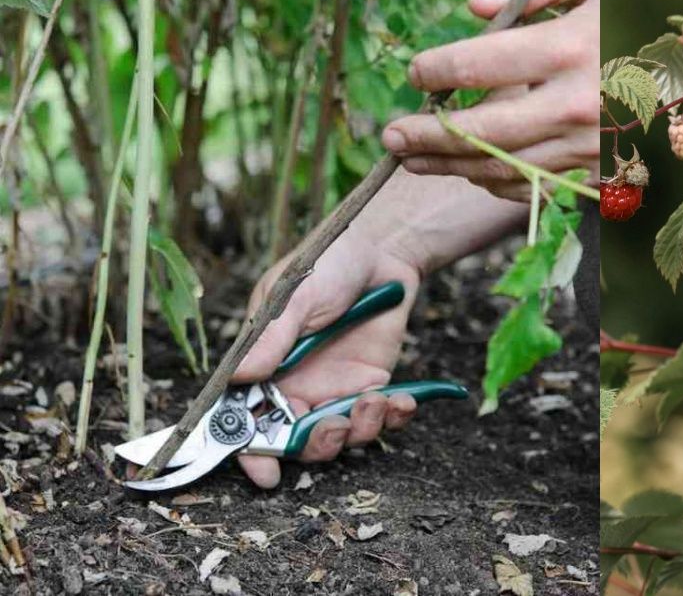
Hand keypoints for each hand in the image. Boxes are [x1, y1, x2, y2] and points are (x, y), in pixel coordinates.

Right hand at [230, 170, 526, 487]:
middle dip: (316, 445)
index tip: (265, 472)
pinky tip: (401, 400)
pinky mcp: (372, 385)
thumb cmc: (327, 262)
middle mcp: (296, 384)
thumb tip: (240, 376)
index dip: (250, 450)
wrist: (383, 251)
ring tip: (374, 399)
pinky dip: (392, 418)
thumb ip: (272, 337)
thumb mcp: (295, 294)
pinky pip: (380, 419)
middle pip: (296, 440)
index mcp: (263, 364)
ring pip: (340, 437)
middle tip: (334, 425)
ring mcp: (334, 388)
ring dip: (358, 430)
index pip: (246, 417)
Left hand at [382, 0, 599, 201]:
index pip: (479, 66)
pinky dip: (499, 182)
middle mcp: (578, 105)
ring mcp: (592, 146)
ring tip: (414, 159)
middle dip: (428, 137)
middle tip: (391, 136)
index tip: (416, 71)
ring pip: (506, 169)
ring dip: (453, 167)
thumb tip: (472, 11)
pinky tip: (470, 171)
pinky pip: (540, 186)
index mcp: (571, 48)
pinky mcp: (604, 170)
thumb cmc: (650, 9)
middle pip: (483, 134)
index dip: (436, 70)